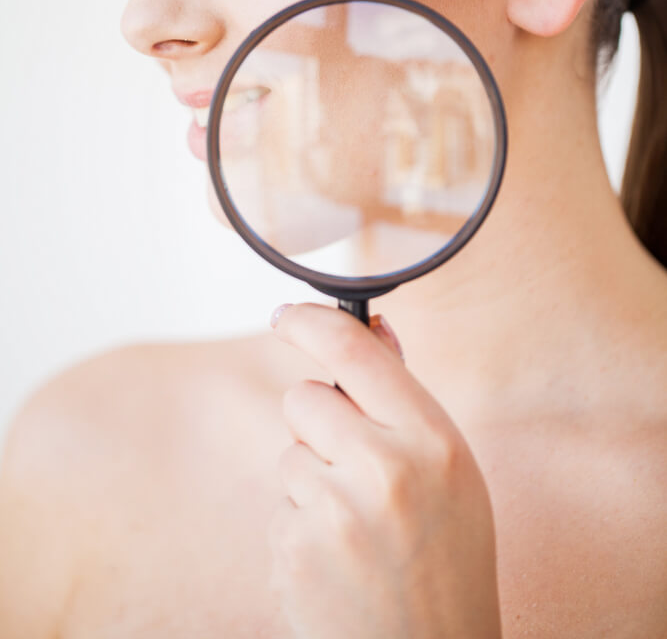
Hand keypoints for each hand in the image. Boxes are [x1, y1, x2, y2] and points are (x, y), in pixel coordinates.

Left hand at [268, 301, 502, 638]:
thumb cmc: (448, 556)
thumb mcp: (449, 468)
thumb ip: (405, 398)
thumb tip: (373, 327)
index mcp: (430, 438)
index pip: (352, 349)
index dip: (310, 321)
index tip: (286, 315)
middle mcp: (383, 467)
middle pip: (305, 398)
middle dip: (319, 424)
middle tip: (356, 471)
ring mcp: (334, 511)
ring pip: (288, 454)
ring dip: (312, 481)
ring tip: (358, 529)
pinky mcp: (295, 550)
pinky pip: (280, 507)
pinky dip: (302, 527)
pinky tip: (339, 561)